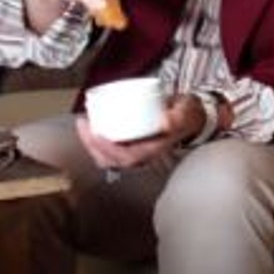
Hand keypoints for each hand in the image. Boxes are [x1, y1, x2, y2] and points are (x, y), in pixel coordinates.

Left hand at [75, 94, 209, 169]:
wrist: (191, 116)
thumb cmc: (186, 114)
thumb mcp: (186, 113)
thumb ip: (177, 117)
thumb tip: (164, 122)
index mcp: (152, 151)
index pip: (125, 157)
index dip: (106, 149)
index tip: (94, 133)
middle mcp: (141, 155)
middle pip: (111, 160)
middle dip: (92, 145)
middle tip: (82, 123)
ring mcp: (135, 150)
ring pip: (107, 158)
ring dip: (91, 144)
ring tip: (83, 124)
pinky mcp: (131, 143)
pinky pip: (109, 149)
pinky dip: (96, 141)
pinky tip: (90, 126)